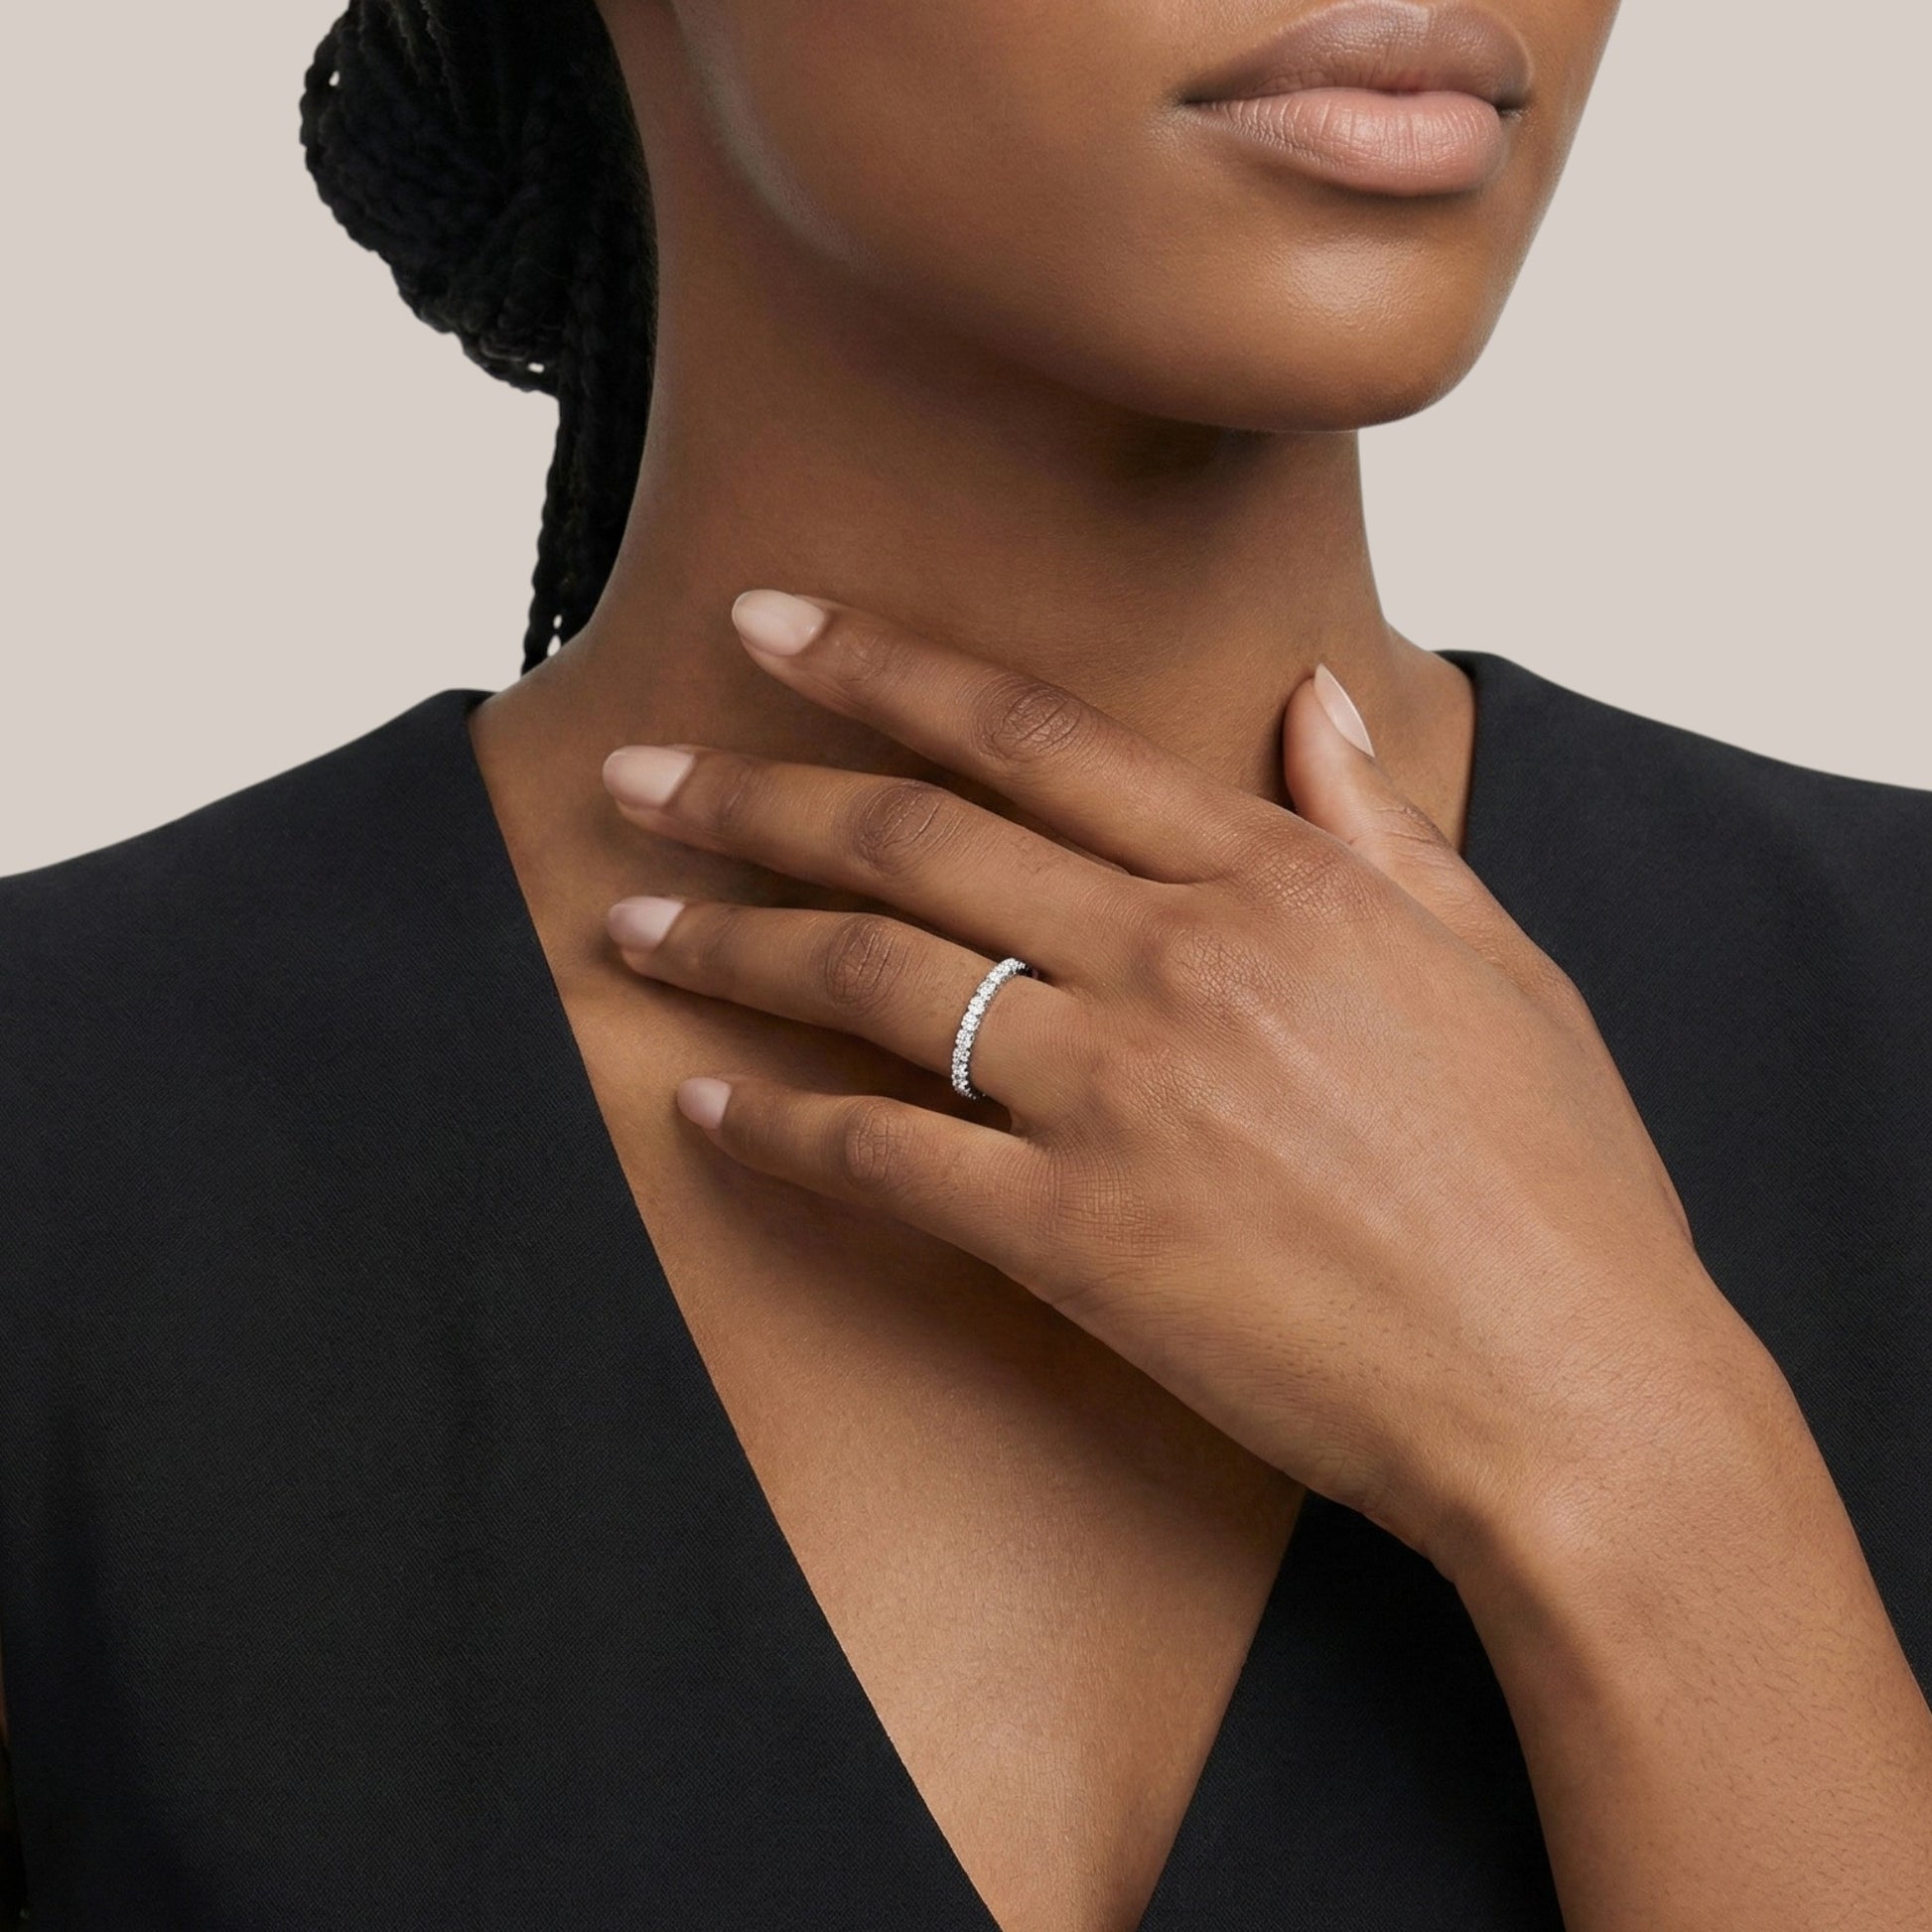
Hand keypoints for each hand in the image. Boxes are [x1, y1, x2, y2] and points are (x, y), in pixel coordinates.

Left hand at [598, 589, 1771, 1577]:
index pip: (1032, 733)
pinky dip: (777, 1129)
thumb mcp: (1492, 956)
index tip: (767, 624)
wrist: (1578, 1388)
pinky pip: (884, 1158)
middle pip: (914, 839)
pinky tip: (702, 1105)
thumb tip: (1315, 695)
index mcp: (1272, 877)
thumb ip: (1376, 819)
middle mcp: (1173, 958)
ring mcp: (1116, 1094)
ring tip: (629, 922)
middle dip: (753, 794)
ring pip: (874, 979)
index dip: (881, 668)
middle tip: (637, 774)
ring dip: (732, 944)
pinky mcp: (1077, 1237)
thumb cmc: (1553, 1179)